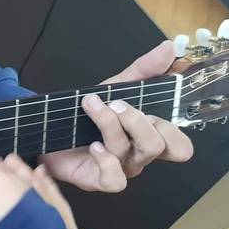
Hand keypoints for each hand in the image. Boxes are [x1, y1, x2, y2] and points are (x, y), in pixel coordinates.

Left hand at [41, 41, 193, 191]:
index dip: (174, 127)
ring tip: (92, 105)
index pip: (180, 145)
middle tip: (117, 103)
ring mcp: (120, 169)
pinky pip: (115, 180)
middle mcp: (138, 156)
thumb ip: (143, 70)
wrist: (47, 129)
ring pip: (133, 152)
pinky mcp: (97, 181)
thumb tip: (170, 48)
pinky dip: (106, 160)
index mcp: (148, 137)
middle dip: (140, 121)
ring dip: (111, 124)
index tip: (152, 105)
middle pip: (162, 147)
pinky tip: (93, 145)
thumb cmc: (86, 114)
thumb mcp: (115, 87)